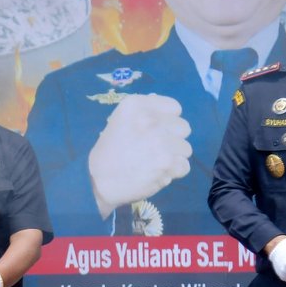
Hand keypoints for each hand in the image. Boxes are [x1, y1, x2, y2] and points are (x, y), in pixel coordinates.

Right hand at [87, 94, 192, 217]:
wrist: (99, 181)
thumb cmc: (110, 150)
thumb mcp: (120, 120)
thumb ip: (145, 112)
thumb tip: (167, 107)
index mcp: (136, 105)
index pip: (174, 108)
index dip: (167, 121)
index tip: (155, 131)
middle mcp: (150, 119)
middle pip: (183, 128)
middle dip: (173, 139)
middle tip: (155, 148)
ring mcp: (161, 141)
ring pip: (186, 148)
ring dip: (174, 157)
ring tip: (154, 162)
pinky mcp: (167, 163)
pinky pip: (184, 166)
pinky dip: (173, 173)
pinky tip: (156, 173)